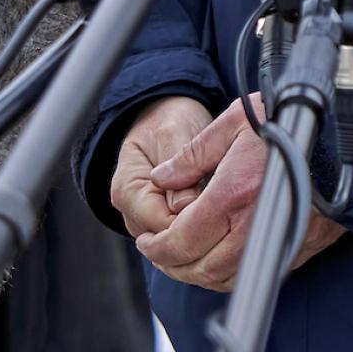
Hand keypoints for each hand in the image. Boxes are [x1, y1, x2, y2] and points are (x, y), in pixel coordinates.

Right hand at [108, 96, 212, 240]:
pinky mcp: (163, 217)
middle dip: (198, 222)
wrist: (168, 114)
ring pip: (177, 237)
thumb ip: (181, 166)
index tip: (218, 200)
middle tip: (225, 197)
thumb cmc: (170, 120)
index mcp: (127, 189)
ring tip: (220, 194)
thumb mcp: (175, 133)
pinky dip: (202, 220)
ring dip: (201, 222)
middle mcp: (132, 209)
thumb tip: (186, 205)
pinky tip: (217, 202)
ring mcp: (146, 216)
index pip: (159, 224)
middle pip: (167, 236)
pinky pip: (184, 231)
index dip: (192, 217)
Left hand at [134, 98, 344, 290]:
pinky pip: (254, 274)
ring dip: (198, 274)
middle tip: (159, 251)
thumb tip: (163, 178)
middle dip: (172, 264)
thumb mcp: (236, 121)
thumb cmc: (293, 122)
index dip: (156, 247)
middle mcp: (255, 225)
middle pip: (199, 268)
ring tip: (184, 257)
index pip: (180, 241)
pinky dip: (228, 275)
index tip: (147, 240)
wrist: (347, 135)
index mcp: (233, 194)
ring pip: (225, 279)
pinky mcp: (299, 246)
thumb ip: (194, 154)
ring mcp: (280, 239)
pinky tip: (219, 258)